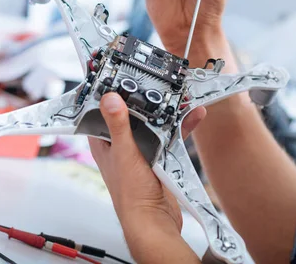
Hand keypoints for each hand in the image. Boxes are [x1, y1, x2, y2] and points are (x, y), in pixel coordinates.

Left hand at [88, 93, 205, 260]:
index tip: (119, 74)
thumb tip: (110, 98)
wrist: (153, 221)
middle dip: (145, 97)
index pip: (100, 111)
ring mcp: (140, 151)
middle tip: (157, 80)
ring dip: (166, 110)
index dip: (108, 92)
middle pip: (131, 113)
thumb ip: (119, 125)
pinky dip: (181, 126)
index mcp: (104, 143)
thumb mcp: (124, 152)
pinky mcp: (158, 157)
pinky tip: (194, 115)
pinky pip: (170, 136)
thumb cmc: (130, 195)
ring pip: (152, 123)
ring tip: (179, 95)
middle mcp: (120, 145)